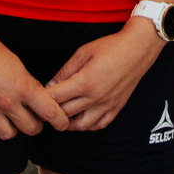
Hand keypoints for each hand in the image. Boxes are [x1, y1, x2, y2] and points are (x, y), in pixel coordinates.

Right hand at [0, 24, 72, 140]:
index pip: (50, 112)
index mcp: (23, 87)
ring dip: (14, 129)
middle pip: (31, 128)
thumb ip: (31, 88)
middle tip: (34, 118)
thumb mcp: (20, 67)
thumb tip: (41, 106)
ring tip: (13, 119)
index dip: (60, 121)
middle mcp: (7, 101)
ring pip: (9, 135)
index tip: (63, 123)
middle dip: (36, 124)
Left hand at [46, 22, 163, 130]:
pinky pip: (97, 126)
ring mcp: (107, 106)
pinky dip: (85, 125)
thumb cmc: (110, 47)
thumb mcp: (83, 52)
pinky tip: (79, 116)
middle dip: (51, 111)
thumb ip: (65, 71)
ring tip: (60, 113)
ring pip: (79, 126)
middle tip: (43, 106)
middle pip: (64, 113)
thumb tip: (50, 85)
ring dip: (67, 122)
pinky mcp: (115, 109)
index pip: (56, 98)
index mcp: (85, 82)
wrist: (138, 49)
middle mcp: (96, 98)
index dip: (42, 98)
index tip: (35, 96)